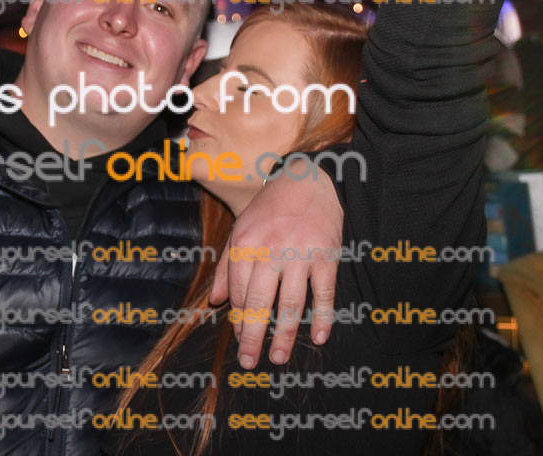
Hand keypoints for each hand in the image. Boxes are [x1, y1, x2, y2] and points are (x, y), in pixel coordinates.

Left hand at [211, 161, 342, 368]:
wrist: (308, 180)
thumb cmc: (270, 209)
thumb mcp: (241, 229)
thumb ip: (227, 266)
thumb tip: (216, 301)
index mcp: (246, 243)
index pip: (239, 291)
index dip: (239, 318)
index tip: (241, 339)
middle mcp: (271, 249)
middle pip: (260, 302)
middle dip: (253, 335)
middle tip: (249, 361)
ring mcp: (301, 253)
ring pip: (291, 302)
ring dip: (285, 334)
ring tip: (278, 357)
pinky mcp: (327, 255)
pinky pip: (324, 293)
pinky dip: (322, 317)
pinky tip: (318, 337)